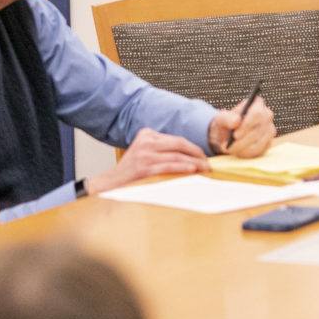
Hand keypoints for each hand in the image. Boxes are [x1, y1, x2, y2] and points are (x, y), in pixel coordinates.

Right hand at [87, 128, 210, 194]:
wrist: (111, 184)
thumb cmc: (132, 171)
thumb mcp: (146, 152)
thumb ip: (163, 150)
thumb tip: (192, 156)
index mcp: (147, 134)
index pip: (177, 139)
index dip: (193, 148)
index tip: (204, 156)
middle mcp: (146, 141)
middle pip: (179, 144)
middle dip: (197, 153)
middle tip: (208, 163)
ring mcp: (144, 154)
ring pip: (177, 155)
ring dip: (194, 162)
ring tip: (205, 169)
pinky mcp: (144, 167)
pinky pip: (169, 165)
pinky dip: (183, 167)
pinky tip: (192, 170)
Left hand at [209, 98, 275, 156]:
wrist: (227, 135)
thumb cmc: (225, 124)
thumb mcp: (221, 119)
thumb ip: (227, 118)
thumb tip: (236, 121)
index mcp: (257, 104)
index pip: (257, 114)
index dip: (247, 125)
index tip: (235, 135)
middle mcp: (267, 115)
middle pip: (259, 130)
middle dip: (243, 140)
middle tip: (229, 146)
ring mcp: (269, 129)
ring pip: (260, 142)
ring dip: (243, 148)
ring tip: (230, 149)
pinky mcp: (268, 142)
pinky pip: (260, 150)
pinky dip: (247, 153)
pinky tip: (238, 151)